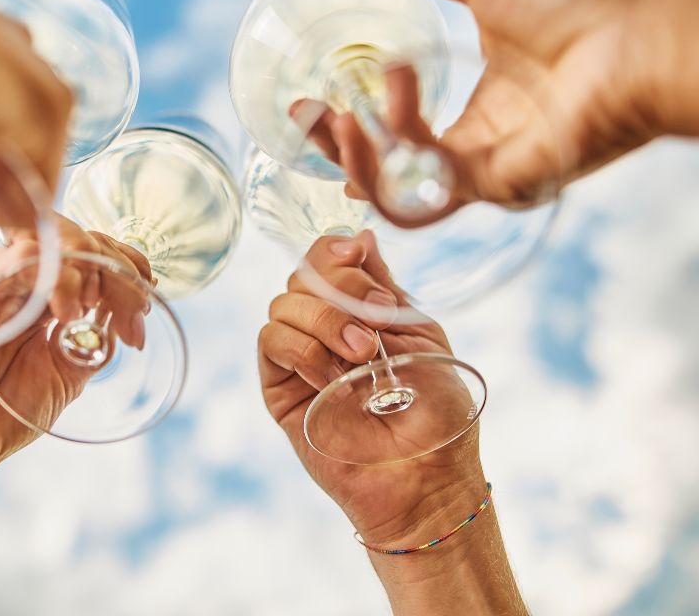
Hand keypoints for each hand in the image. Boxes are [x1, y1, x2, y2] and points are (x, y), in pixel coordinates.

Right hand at [0, 216, 151, 480]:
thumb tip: (129, 312)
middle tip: (135, 311)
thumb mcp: (68, 373)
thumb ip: (94, 339)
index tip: (148, 298)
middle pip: (80, 235)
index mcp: (44, 295)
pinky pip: (24, 254)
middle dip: (119, 265)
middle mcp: (22, 279)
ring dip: (92, 265)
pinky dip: (58, 275)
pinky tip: (68, 314)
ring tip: (98, 309)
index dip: (126, 264)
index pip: (92, 251)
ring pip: (56, 235)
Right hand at [258, 230, 484, 544]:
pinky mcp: (280, 389)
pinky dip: (302, 349)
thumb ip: (384, 286)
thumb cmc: (437, 411)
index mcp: (358, 310)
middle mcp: (323, 328)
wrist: (427, 475)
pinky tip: (331, 376)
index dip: (333, 249)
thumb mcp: (421, 333)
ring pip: (283, 304)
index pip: (325, 259)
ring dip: (324, 321)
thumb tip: (361, 233)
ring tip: (363, 356)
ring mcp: (300, 357)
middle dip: (338, 288)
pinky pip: (271, 342)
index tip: (357, 257)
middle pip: (301, 275)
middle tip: (376, 322)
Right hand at [322, 0, 698, 215]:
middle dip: (338, 153)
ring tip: (335, 114)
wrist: (637, 32)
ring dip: (359, 158)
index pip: (395, 142)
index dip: (349, 135)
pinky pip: (432, 183)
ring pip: (400, 195)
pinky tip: (396, 84)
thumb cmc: (582, 8)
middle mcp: (475, 155)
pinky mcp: (502, 184)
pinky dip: (403, 135)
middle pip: (387, 179)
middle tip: (306, 115)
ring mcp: (487, 175)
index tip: (310, 106)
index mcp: (473, 119)